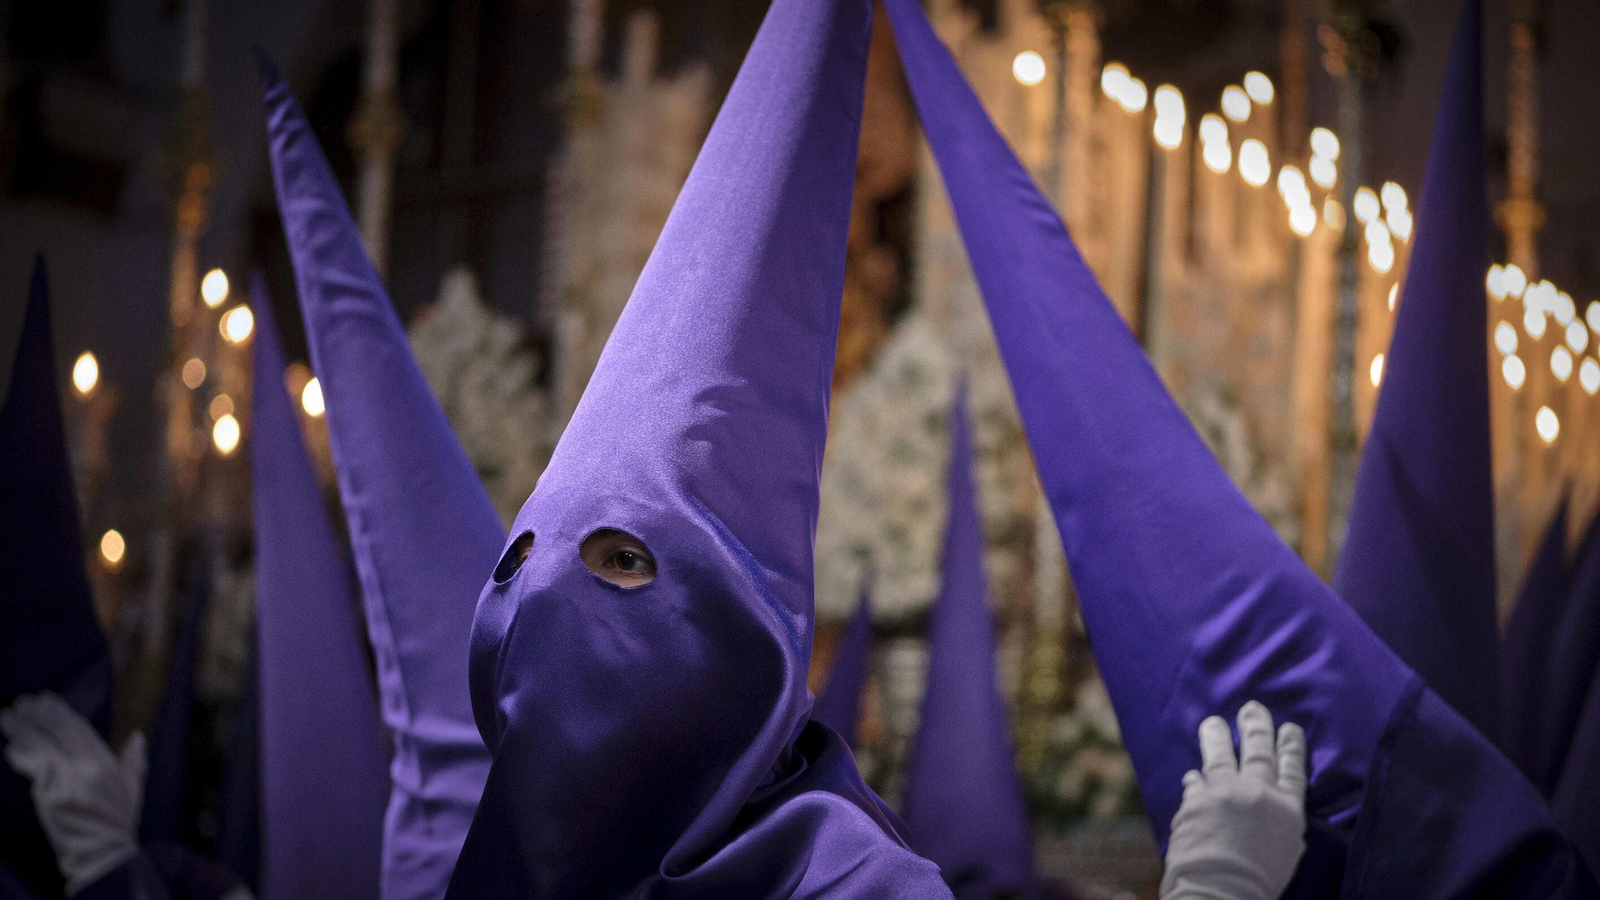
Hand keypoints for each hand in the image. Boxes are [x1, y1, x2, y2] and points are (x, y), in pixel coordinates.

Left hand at [1, 692, 145, 895]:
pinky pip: (33, 772)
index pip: (77, 729)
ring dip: (21, 732)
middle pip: (55, 734)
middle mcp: (82, 768)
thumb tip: (138, 737)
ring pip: (39, 750)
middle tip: (22, 704)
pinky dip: (21, 758)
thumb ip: (134, 761)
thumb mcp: (132, 787)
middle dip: (37, 717)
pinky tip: (13, 749)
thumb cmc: (118, 819)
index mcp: (103, 762)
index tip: (44, 699)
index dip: (58, 712)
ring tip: (7, 718)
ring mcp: (63, 782)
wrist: (102, 850)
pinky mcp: (47, 797)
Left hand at [1161, 701, 1306, 899]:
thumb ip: (1280, 822)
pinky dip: (1195, 778)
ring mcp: (1224, 791)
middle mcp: (1257, 792)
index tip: (1289, 727)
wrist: (1221, 888)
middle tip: (1252, 707)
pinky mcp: (1195, 799)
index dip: (1291, 747)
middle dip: (1256, 727)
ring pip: (1221, 755)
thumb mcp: (1287, 849)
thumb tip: (1270, 808)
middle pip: (1258, 752)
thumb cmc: (1261, 880)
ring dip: (1217, 736)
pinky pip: (1195, 783)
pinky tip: (1192, 773)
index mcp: (1287, 808)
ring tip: (1214, 721)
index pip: (1293, 770)